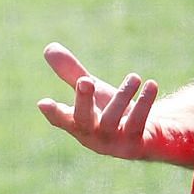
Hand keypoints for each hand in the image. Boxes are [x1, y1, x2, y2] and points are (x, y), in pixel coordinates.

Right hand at [36, 42, 158, 159]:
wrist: (150, 137)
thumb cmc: (115, 113)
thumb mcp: (93, 91)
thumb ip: (72, 73)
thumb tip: (50, 48)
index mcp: (78, 123)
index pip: (61, 119)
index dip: (52, 112)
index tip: (43, 103)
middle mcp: (93, 136)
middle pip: (83, 120)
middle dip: (83, 101)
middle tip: (85, 81)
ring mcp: (113, 144)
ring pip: (112, 120)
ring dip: (122, 96)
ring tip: (134, 77)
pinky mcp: (135, 145)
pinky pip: (138, 124)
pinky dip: (145, 104)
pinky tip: (150, 85)